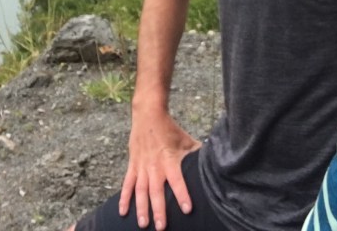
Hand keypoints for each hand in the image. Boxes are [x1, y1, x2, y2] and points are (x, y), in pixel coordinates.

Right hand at [118, 111, 200, 229]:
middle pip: (156, 191)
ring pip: (140, 191)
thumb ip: (197, 153)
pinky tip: (122, 212)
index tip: (187, 209)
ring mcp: (142, 167)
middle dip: (158, 210)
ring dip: (141, 208)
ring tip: (143, 224)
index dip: (182, 194)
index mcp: (169, 160)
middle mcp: (155, 166)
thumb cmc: (170, 129)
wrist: (148, 115)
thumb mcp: (186, 140)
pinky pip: (127, 184)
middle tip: (161, 227)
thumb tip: (214, 162)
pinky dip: (123, 198)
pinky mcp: (133, 166)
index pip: (177, 180)